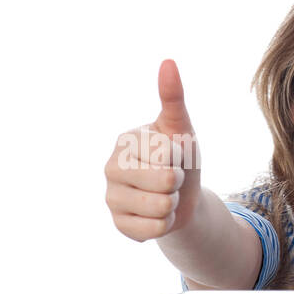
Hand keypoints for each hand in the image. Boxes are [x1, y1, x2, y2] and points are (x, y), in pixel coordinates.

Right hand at [105, 60, 202, 240]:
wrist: (182, 198)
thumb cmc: (180, 158)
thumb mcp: (181, 128)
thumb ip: (173, 98)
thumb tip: (168, 62)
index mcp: (125, 141)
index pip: (166, 153)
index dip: (181, 158)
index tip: (174, 156)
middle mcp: (110, 167)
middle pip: (164, 181)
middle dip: (178, 183)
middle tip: (172, 179)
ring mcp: (111, 197)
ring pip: (159, 208)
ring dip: (173, 205)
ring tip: (166, 196)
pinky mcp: (118, 224)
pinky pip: (152, 230)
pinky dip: (165, 225)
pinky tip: (158, 215)